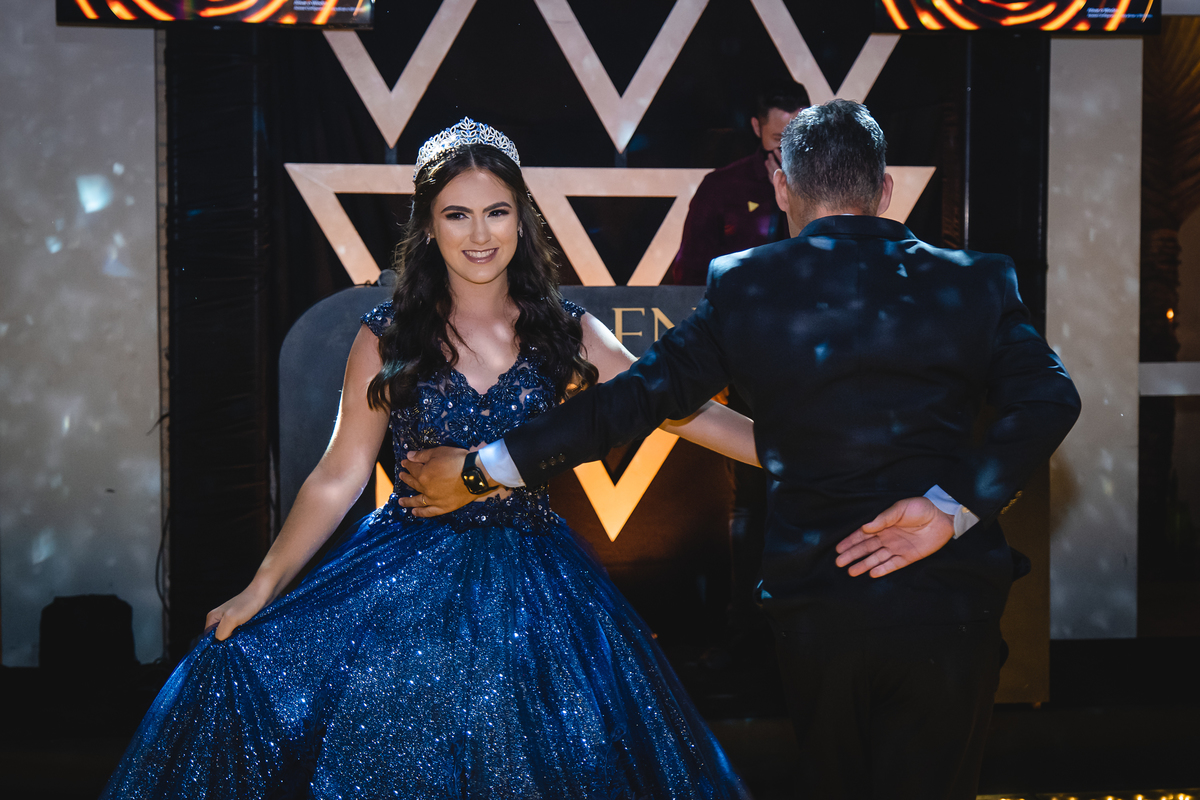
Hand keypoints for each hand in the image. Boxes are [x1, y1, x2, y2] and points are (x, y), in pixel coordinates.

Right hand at [205, 583, 271, 640]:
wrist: (264, 593)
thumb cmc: (247, 603)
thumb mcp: (231, 619)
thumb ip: (221, 632)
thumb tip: (221, 641)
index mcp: (212, 618)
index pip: (208, 638)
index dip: (216, 644)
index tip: (226, 647)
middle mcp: (219, 619)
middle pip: (219, 637)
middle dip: (226, 642)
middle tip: (235, 643)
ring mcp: (230, 620)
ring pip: (229, 636)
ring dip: (235, 639)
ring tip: (242, 639)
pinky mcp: (240, 621)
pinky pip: (237, 632)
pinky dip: (241, 635)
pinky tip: (246, 636)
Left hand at [397, 446, 475, 516]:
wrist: (475, 475)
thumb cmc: (458, 461)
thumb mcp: (439, 452)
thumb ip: (422, 455)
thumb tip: (409, 456)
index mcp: (423, 474)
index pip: (412, 468)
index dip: (408, 464)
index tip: (404, 462)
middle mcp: (426, 489)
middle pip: (413, 483)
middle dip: (406, 478)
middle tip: (401, 476)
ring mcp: (434, 499)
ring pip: (417, 501)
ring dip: (408, 501)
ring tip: (401, 501)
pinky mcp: (444, 507)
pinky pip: (429, 512)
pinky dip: (421, 513)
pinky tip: (414, 513)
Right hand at [834, 497, 954, 577]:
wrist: (942, 516)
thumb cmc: (920, 508)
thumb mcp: (899, 509)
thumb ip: (882, 519)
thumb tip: (865, 527)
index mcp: (883, 525)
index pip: (862, 535)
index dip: (850, 541)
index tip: (838, 549)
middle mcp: (888, 538)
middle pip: (866, 548)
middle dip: (852, 555)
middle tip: (839, 562)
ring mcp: (897, 548)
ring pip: (877, 558)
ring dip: (864, 564)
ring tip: (851, 571)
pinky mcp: (909, 556)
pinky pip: (893, 565)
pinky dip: (883, 569)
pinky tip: (872, 573)